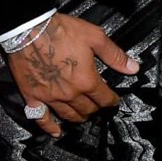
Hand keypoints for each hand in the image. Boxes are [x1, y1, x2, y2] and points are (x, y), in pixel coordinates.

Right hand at [6, 12, 138, 136]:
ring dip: (79, 117)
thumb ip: (115, 55)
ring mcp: (51, 97)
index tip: (113, 100)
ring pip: (69, 116)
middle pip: (88, 109)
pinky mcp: (33, 97)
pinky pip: (41, 118)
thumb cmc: (60, 30)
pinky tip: (56, 131)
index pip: (104, 98)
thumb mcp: (95, 37)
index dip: (112, 100)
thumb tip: (133, 67)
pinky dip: (49, 127)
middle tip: (98, 105)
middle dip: (96, 108)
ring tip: (83, 115)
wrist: (28, 29)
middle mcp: (70, 93)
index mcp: (86, 80)